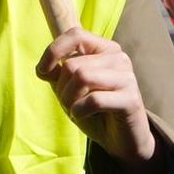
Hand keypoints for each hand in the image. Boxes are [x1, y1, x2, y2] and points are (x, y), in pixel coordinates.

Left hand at [37, 29, 156, 170]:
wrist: (120, 140)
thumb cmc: (93, 112)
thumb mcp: (70, 89)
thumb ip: (57, 73)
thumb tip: (43, 67)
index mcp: (105, 49)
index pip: (75, 34)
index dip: (53, 51)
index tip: (43, 72)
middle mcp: (118, 57)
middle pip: (73, 64)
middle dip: (61, 89)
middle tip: (69, 104)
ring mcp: (127, 77)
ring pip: (82, 77)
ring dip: (69, 100)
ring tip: (75, 110)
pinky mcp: (131, 98)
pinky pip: (94, 99)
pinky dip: (80, 110)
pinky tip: (83, 116)